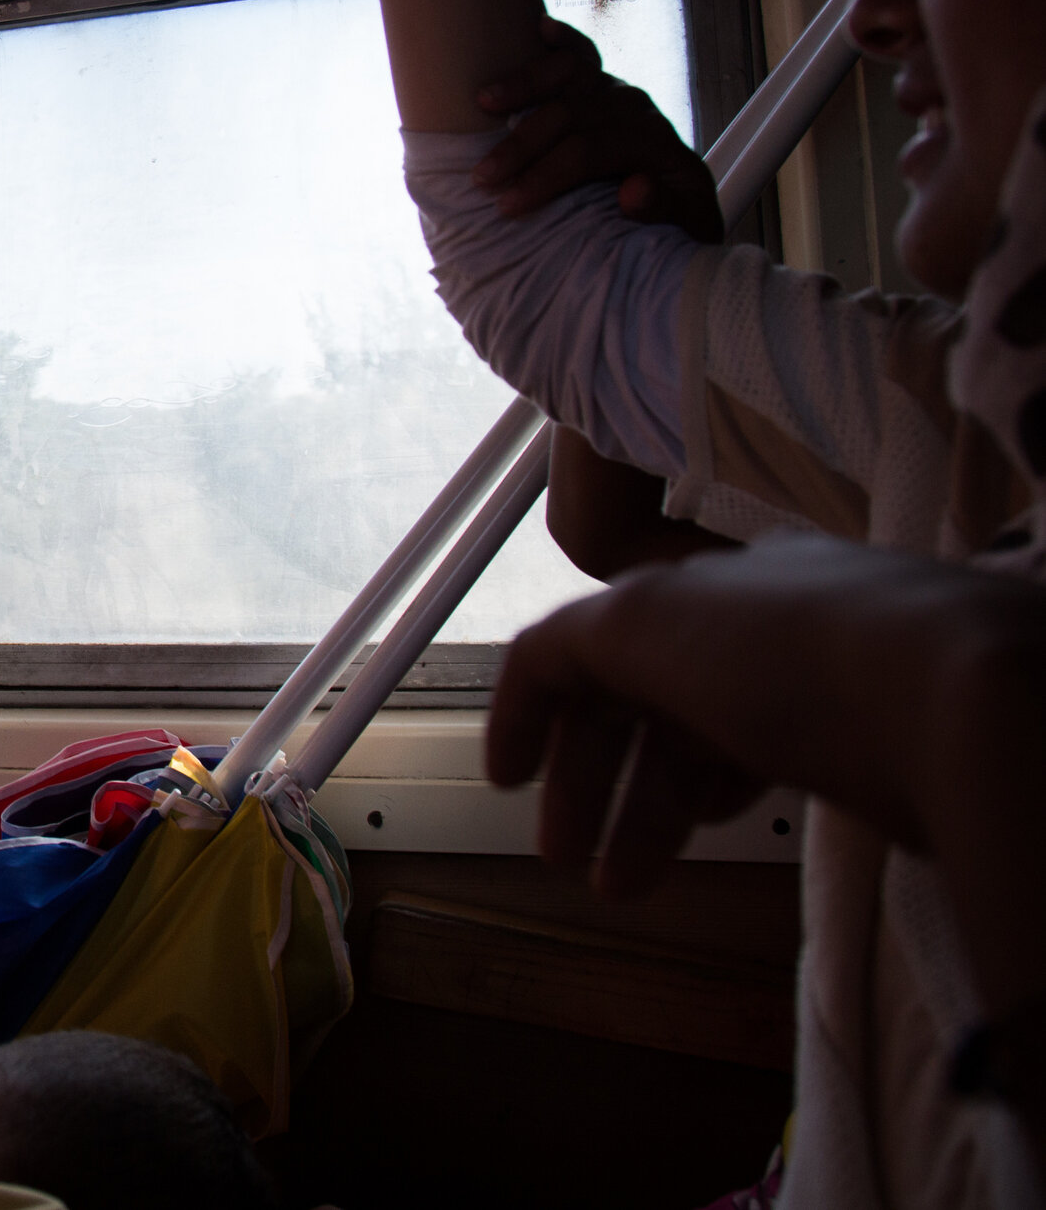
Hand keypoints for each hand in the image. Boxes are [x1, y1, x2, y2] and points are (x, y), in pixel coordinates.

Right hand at [472, 17, 723, 239]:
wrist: (686, 207)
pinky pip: (583, 54)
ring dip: (524, 84)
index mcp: (655, 144)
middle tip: (481, 177)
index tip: (508, 204)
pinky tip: (538, 29)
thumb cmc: (676, 226)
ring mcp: (617, 92)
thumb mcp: (684, 232)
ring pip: (571, 74)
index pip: (590, 150)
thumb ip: (665, 211)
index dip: (546, 175)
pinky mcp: (602, 85)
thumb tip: (634, 189)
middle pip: (571, 113)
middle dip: (522, 144)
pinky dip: (561, 38)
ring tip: (482, 101)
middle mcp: (635, 109)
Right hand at [485, 535, 1008, 893]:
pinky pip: (761, 764)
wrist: (962, 700)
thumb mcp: (644, 625)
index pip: (588, 638)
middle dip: (588, 782)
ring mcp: (809, 676)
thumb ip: (571, 646)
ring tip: (624, 886)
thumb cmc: (794, 653)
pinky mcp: (863, 733)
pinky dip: (717, 802)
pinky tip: (712, 836)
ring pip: (696, 742)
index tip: (504, 780)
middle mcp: (748, 617)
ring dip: (646, 813)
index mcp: (695, 581)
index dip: (532, 709)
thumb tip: (537, 673)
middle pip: (637, 700)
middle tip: (563, 856)